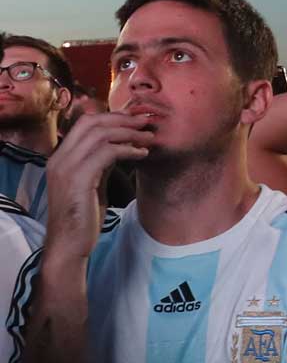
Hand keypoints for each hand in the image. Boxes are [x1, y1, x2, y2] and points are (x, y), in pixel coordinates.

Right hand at [43, 112, 151, 267]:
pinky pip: (106, 153)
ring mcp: (66, 167)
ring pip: (100, 134)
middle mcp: (60, 158)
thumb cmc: (83, 217)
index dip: (112, 117)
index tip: (136, 121)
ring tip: (149, 138)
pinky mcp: (78, 179)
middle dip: (122, 119)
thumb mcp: (92, 184)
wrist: (69, 244)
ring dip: (129, 133)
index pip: (85, 123)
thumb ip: (100, 164)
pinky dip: (127, 149)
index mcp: (61, 157)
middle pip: (92, 122)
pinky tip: (142, 154)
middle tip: (146, 122)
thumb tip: (117, 148)